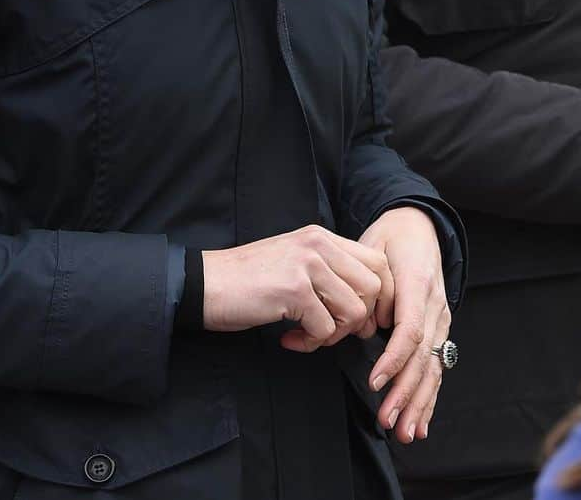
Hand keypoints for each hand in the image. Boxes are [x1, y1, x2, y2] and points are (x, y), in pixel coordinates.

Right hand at [201, 225, 393, 350]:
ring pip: (354, 310)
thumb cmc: (248, 281)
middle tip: (330, 331)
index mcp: (322, 237)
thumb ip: (328, 273)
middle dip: (357, 319)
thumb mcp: (295, 262)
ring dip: (334, 334)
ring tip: (307, 335)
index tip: (352, 319)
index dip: (374, 297)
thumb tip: (364, 309)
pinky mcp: (294, 290)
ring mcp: (307, 265)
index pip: (377, 263)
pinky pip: (325, 329)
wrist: (204, 284)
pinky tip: (289, 339)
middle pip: (373, 287)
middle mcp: (319, 244)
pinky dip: (311, 343)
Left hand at [358, 206, 449, 444]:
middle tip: (387, 420)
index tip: (375, 381)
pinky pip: (437, 367)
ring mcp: (441, 318)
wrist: (417, 223)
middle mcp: (435, 304)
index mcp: (418, 282)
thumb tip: (360, 326)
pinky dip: (429, 398)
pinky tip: (421, 424)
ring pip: (433, 367)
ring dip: (419, 403)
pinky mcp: (440, 329)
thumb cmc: (390, 237)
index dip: (394, 359)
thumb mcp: (370, 249)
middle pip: (424, 356)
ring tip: (405, 432)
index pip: (410, 328)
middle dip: (405, 392)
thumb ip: (366, 288)